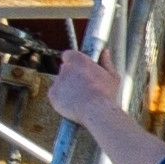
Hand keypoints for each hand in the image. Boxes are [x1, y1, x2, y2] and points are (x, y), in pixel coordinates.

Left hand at [49, 64, 164, 163]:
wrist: (96, 111)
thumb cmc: (106, 94)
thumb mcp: (112, 76)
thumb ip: (106, 62)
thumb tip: (105, 52)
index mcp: (78, 59)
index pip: (68, 55)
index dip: (73, 62)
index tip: (80, 69)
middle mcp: (65, 68)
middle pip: (65, 70)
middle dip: (71, 76)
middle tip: (82, 86)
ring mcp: (57, 81)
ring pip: (60, 84)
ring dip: (67, 89)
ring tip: (80, 99)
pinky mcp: (52, 94)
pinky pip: (55, 96)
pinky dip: (61, 100)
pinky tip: (73, 105)